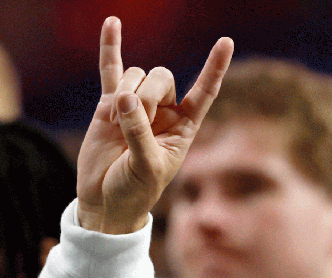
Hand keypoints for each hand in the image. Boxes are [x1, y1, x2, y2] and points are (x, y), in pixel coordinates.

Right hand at [76, 17, 233, 233]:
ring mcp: (136, 104)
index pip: (204, 91)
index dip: (214, 67)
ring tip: (115, 124)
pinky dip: (112, 47)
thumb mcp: (147, 168)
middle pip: (162, 77)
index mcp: (184, 126)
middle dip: (148, 95)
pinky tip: (113, 22)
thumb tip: (125, 99)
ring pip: (136, 75)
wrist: (105, 199)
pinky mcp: (109, 104)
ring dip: (125, 93)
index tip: (225, 41)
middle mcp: (164, 111)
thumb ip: (140, 134)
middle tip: (135, 121)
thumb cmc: (135, 189)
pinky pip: (111, 70)